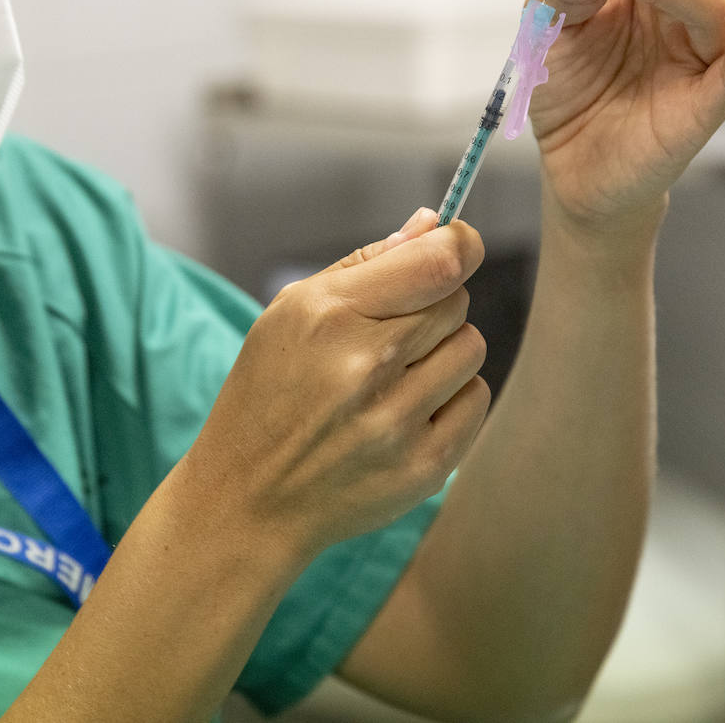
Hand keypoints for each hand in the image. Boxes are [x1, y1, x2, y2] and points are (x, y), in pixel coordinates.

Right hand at [182, 210, 489, 558]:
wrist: (248, 499)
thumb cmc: (269, 393)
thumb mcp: (291, 313)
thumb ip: (365, 263)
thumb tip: (434, 224)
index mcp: (329, 317)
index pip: (438, 263)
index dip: (461, 244)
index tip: (460, 244)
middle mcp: (366, 367)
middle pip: (456, 301)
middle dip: (434, 304)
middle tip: (393, 331)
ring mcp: (397, 422)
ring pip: (472, 348)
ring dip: (444, 352)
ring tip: (397, 374)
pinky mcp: (423, 467)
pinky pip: (476, 400)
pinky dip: (452, 398)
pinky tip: (407, 410)